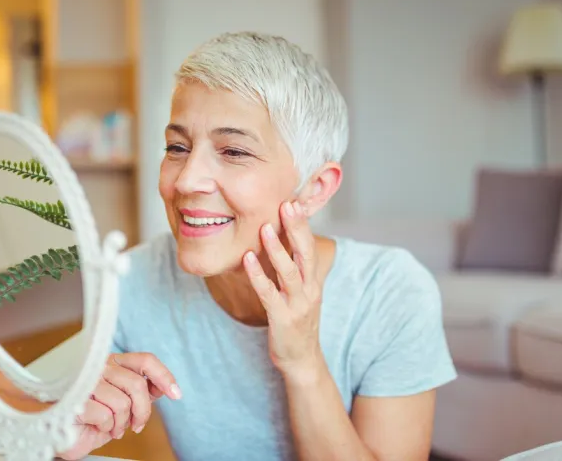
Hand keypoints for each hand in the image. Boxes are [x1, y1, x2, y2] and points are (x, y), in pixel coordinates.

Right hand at [58, 352, 181, 459]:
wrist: (55, 427)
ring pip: (122, 403)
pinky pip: (106, 415)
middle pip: (137, 385)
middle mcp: (100, 366)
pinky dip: (106, 428)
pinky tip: (98, 428)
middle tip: (137, 424)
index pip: (145, 360)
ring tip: (113, 427)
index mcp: (112, 362)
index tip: (176, 394)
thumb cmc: (89, 413)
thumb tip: (164, 388)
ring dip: (121, 423)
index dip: (164, 376)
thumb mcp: (121, 400)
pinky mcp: (76, 398)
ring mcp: (87, 381)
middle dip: (142, 410)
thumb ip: (141, 391)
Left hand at [243, 200, 323, 382]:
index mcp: (313, 280)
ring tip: (265, 228)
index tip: (293, 201)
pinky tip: (247, 259)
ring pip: (289, 272)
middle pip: (306, 253)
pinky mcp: (282, 318)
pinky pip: (269, 293)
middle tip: (287, 204)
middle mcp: (309, 289)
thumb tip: (282, 241)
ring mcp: (297, 304)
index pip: (310, 246)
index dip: (303, 224)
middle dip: (297, 228)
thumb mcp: (301, 292)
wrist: (302, 360)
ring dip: (277, 249)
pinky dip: (258, 275)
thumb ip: (294, 268)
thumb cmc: (297, 321)